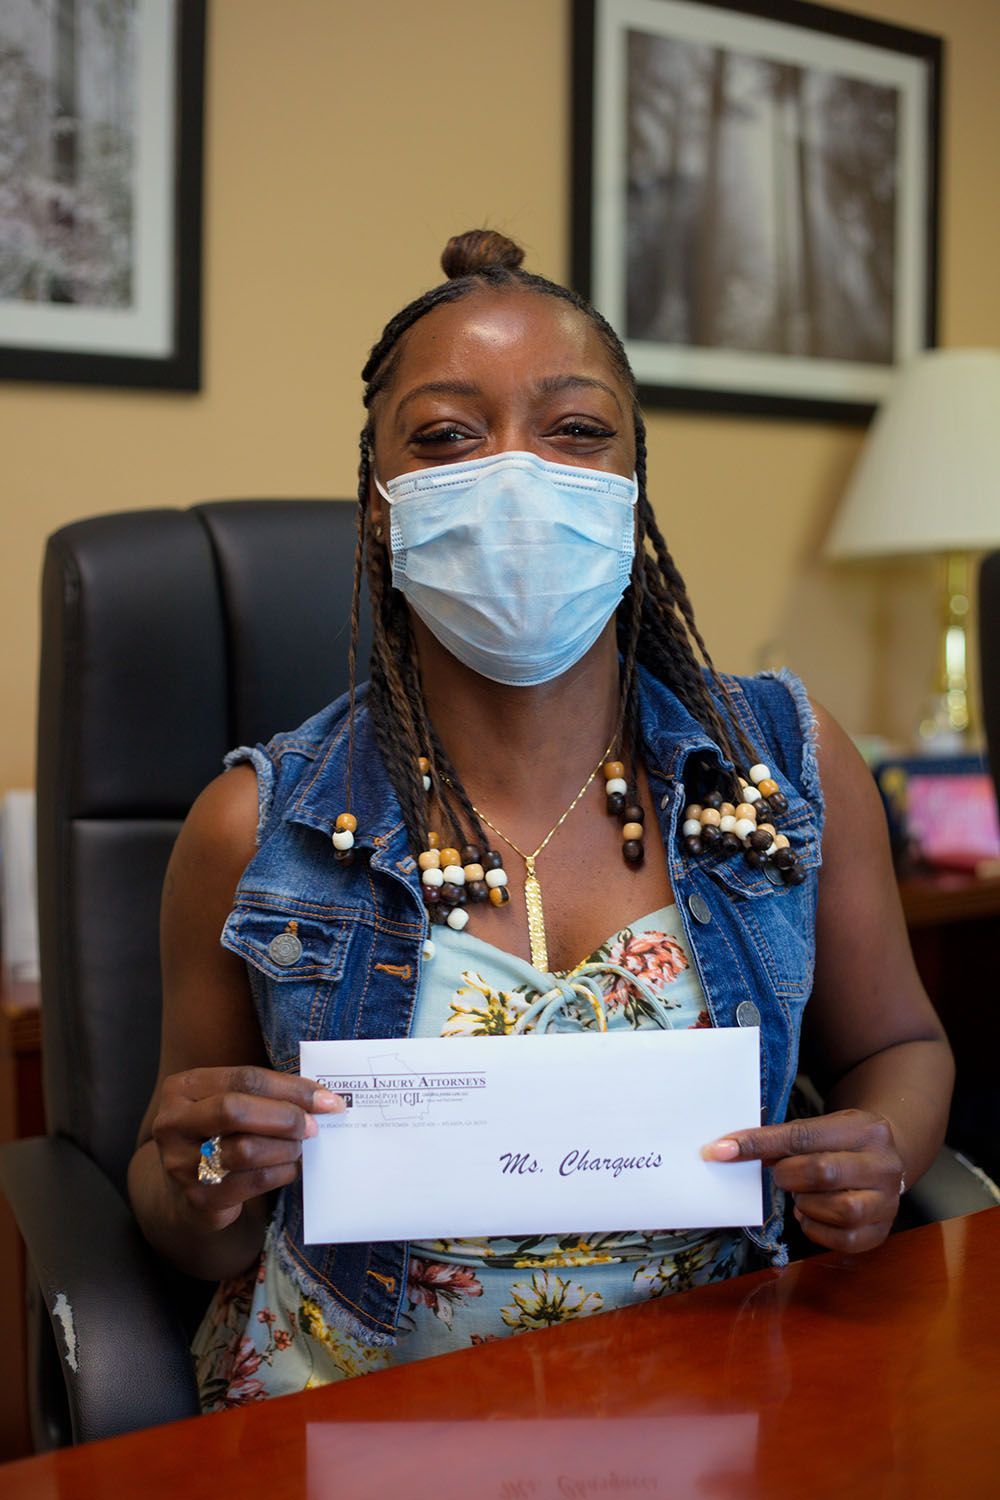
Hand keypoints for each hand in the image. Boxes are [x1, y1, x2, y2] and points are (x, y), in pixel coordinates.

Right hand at [151, 1065, 344, 1231]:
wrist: (191, 1182)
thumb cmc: (223, 1130)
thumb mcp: (234, 1100)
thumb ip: (269, 1093)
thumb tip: (324, 1099)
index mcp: (182, 1087)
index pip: (243, 1078)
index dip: (290, 1088)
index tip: (326, 1099)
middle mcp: (172, 1124)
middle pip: (235, 1111)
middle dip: (284, 1117)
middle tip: (313, 1126)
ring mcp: (180, 1164)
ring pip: (245, 1150)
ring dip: (285, 1148)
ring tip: (298, 1146)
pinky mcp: (197, 1197)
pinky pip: (252, 1183)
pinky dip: (280, 1173)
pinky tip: (288, 1167)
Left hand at [702, 1108, 904, 1253]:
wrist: (888, 1158)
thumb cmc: (841, 1142)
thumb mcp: (822, 1128)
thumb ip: (785, 1139)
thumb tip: (730, 1151)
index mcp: (865, 1129)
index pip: (803, 1135)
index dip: (758, 1144)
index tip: (721, 1150)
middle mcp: (883, 1165)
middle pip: (822, 1172)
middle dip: (788, 1176)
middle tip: (780, 1176)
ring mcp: (887, 1202)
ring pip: (839, 1209)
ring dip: (805, 1204)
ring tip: (801, 1195)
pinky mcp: (881, 1232)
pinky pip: (844, 1239)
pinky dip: (816, 1228)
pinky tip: (812, 1213)